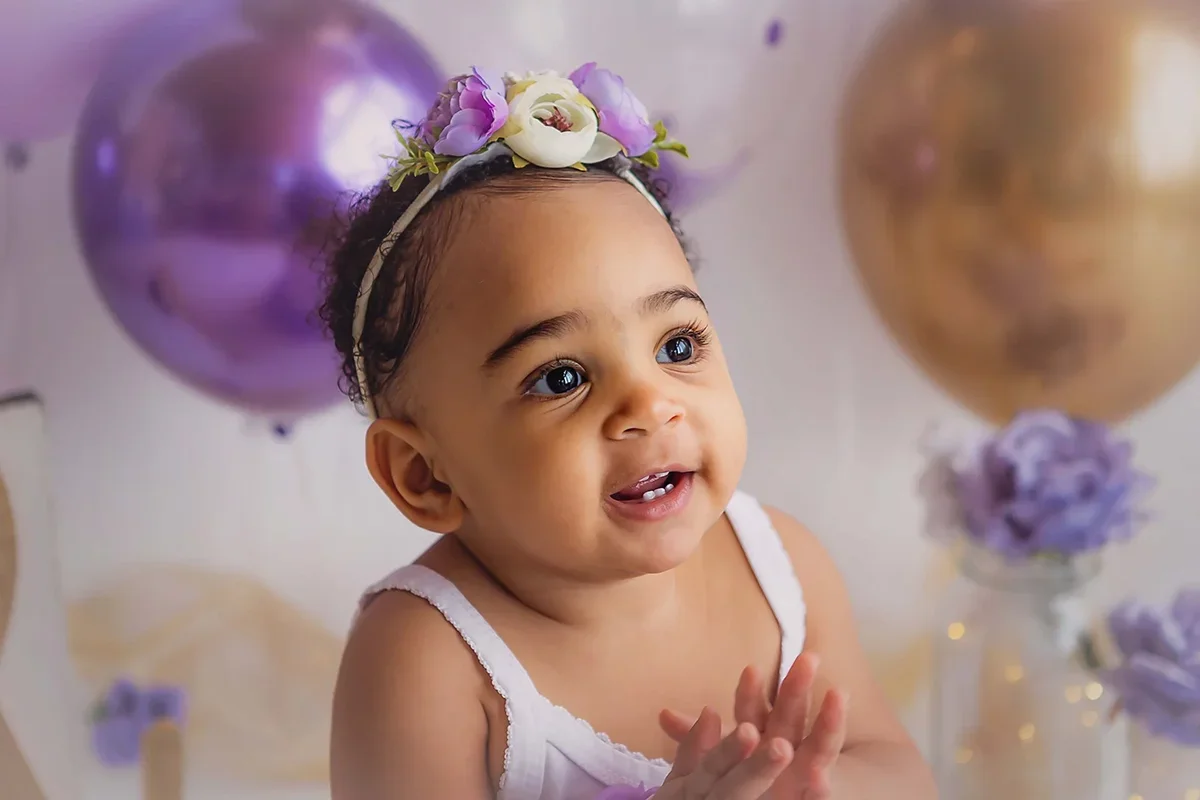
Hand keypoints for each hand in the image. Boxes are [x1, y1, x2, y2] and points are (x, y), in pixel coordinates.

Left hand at [660, 655, 848, 799]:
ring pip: (819, 746)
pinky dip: (823, 787)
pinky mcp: (813, 798)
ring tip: (838, 694)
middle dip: (798, 688)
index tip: (749, 670)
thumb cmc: (744, 779)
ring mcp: (804, 774)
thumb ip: (696, 743)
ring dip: (829, 722)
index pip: (754, 710)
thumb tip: (662, 716)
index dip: (751, 693)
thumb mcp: (718, 761)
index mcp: (759, 738)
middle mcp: (784, 751)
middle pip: (791, 716)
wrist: (786, 797)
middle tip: (808, 656)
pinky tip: (822, 778)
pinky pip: (821, 794)